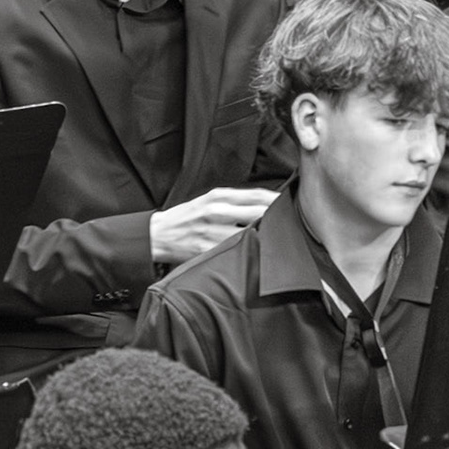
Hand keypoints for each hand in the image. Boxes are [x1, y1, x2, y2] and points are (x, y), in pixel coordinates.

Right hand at [149, 187, 278, 264]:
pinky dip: (247, 250)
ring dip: (265, 237)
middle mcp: (216, 211)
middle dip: (277, 219)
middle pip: (258, 212)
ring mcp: (211, 231)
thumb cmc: (186, 218)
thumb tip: (265, 204)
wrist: (157, 235)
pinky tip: (255, 252)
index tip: (291, 206)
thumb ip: (234, 202)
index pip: (257, 195)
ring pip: (249, 233)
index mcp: (218, 196)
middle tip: (291, 225)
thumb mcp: (208, 200)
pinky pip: (233, 250)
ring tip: (278, 241)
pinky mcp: (206, 249)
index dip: (277, 200)